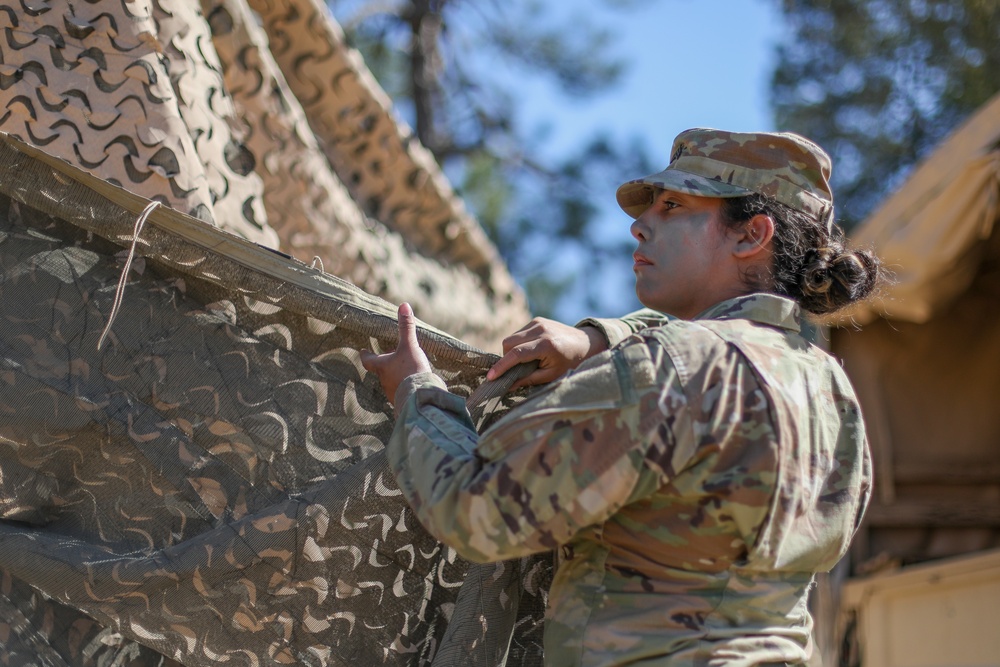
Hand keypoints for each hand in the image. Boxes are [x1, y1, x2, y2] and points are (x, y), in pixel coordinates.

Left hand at [360, 303, 432, 407]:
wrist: (419, 396)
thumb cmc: (410, 370)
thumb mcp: (409, 346)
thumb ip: (406, 327)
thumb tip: (404, 305)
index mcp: (381, 366)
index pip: (367, 360)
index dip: (365, 354)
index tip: (363, 350)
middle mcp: (383, 380)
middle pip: (379, 371)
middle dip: (383, 365)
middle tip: (387, 358)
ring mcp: (392, 393)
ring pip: (390, 382)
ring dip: (395, 377)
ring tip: (403, 372)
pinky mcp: (401, 401)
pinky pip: (401, 392)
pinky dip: (404, 387)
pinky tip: (412, 385)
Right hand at [486, 319, 607, 389]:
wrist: (586, 343)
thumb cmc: (570, 363)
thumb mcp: (551, 376)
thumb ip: (528, 380)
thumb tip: (507, 386)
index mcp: (546, 345)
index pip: (516, 354)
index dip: (502, 366)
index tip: (491, 377)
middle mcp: (540, 330)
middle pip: (509, 342)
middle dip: (506, 357)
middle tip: (515, 369)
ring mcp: (538, 322)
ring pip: (511, 337)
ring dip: (512, 350)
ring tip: (527, 360)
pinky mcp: (537, 320)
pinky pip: (518, 333)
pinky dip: (519, 343)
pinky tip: (531, 350)